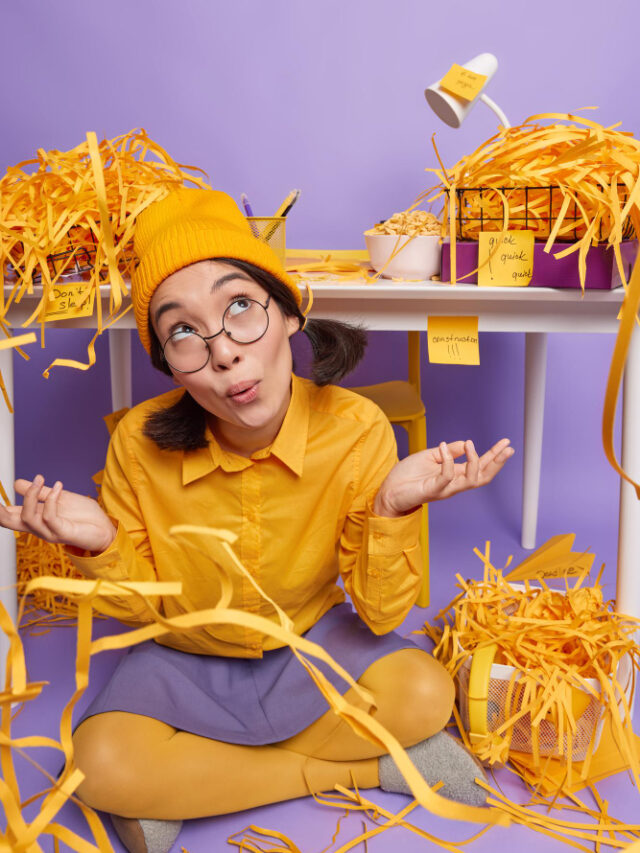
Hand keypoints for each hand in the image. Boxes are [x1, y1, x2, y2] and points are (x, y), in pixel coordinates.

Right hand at [0, 475, 116, 553]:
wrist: (105, 529)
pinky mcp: (62, 533)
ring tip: (39, 479)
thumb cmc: (83, 516)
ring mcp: (49, 532)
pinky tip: (57, 486)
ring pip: (28, 517)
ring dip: (31, 496)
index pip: (9, 515)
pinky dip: (51, 500)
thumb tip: (17, 484)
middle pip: (10, 522)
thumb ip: (40, 493)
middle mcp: (38, 528)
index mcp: (35, 519)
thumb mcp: (59, 499)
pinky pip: (49, 517)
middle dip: (0, 511)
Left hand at [373, 438, 514, 516]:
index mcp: (454, 475)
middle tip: (507, 448)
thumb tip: (464, 443)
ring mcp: (444, 488)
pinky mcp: (432, 490)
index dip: (494, 456)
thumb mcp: (430, 457)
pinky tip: (444, 446)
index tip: (505, 443)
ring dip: (474, 461)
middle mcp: (453, 484)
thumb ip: (448, 452)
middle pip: (483, 476)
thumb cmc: (407, 476)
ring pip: (471, 480)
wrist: (388, 491)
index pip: (480, 466)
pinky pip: (446, 477)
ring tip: (470, 444)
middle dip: (496, 462)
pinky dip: (448, 461)